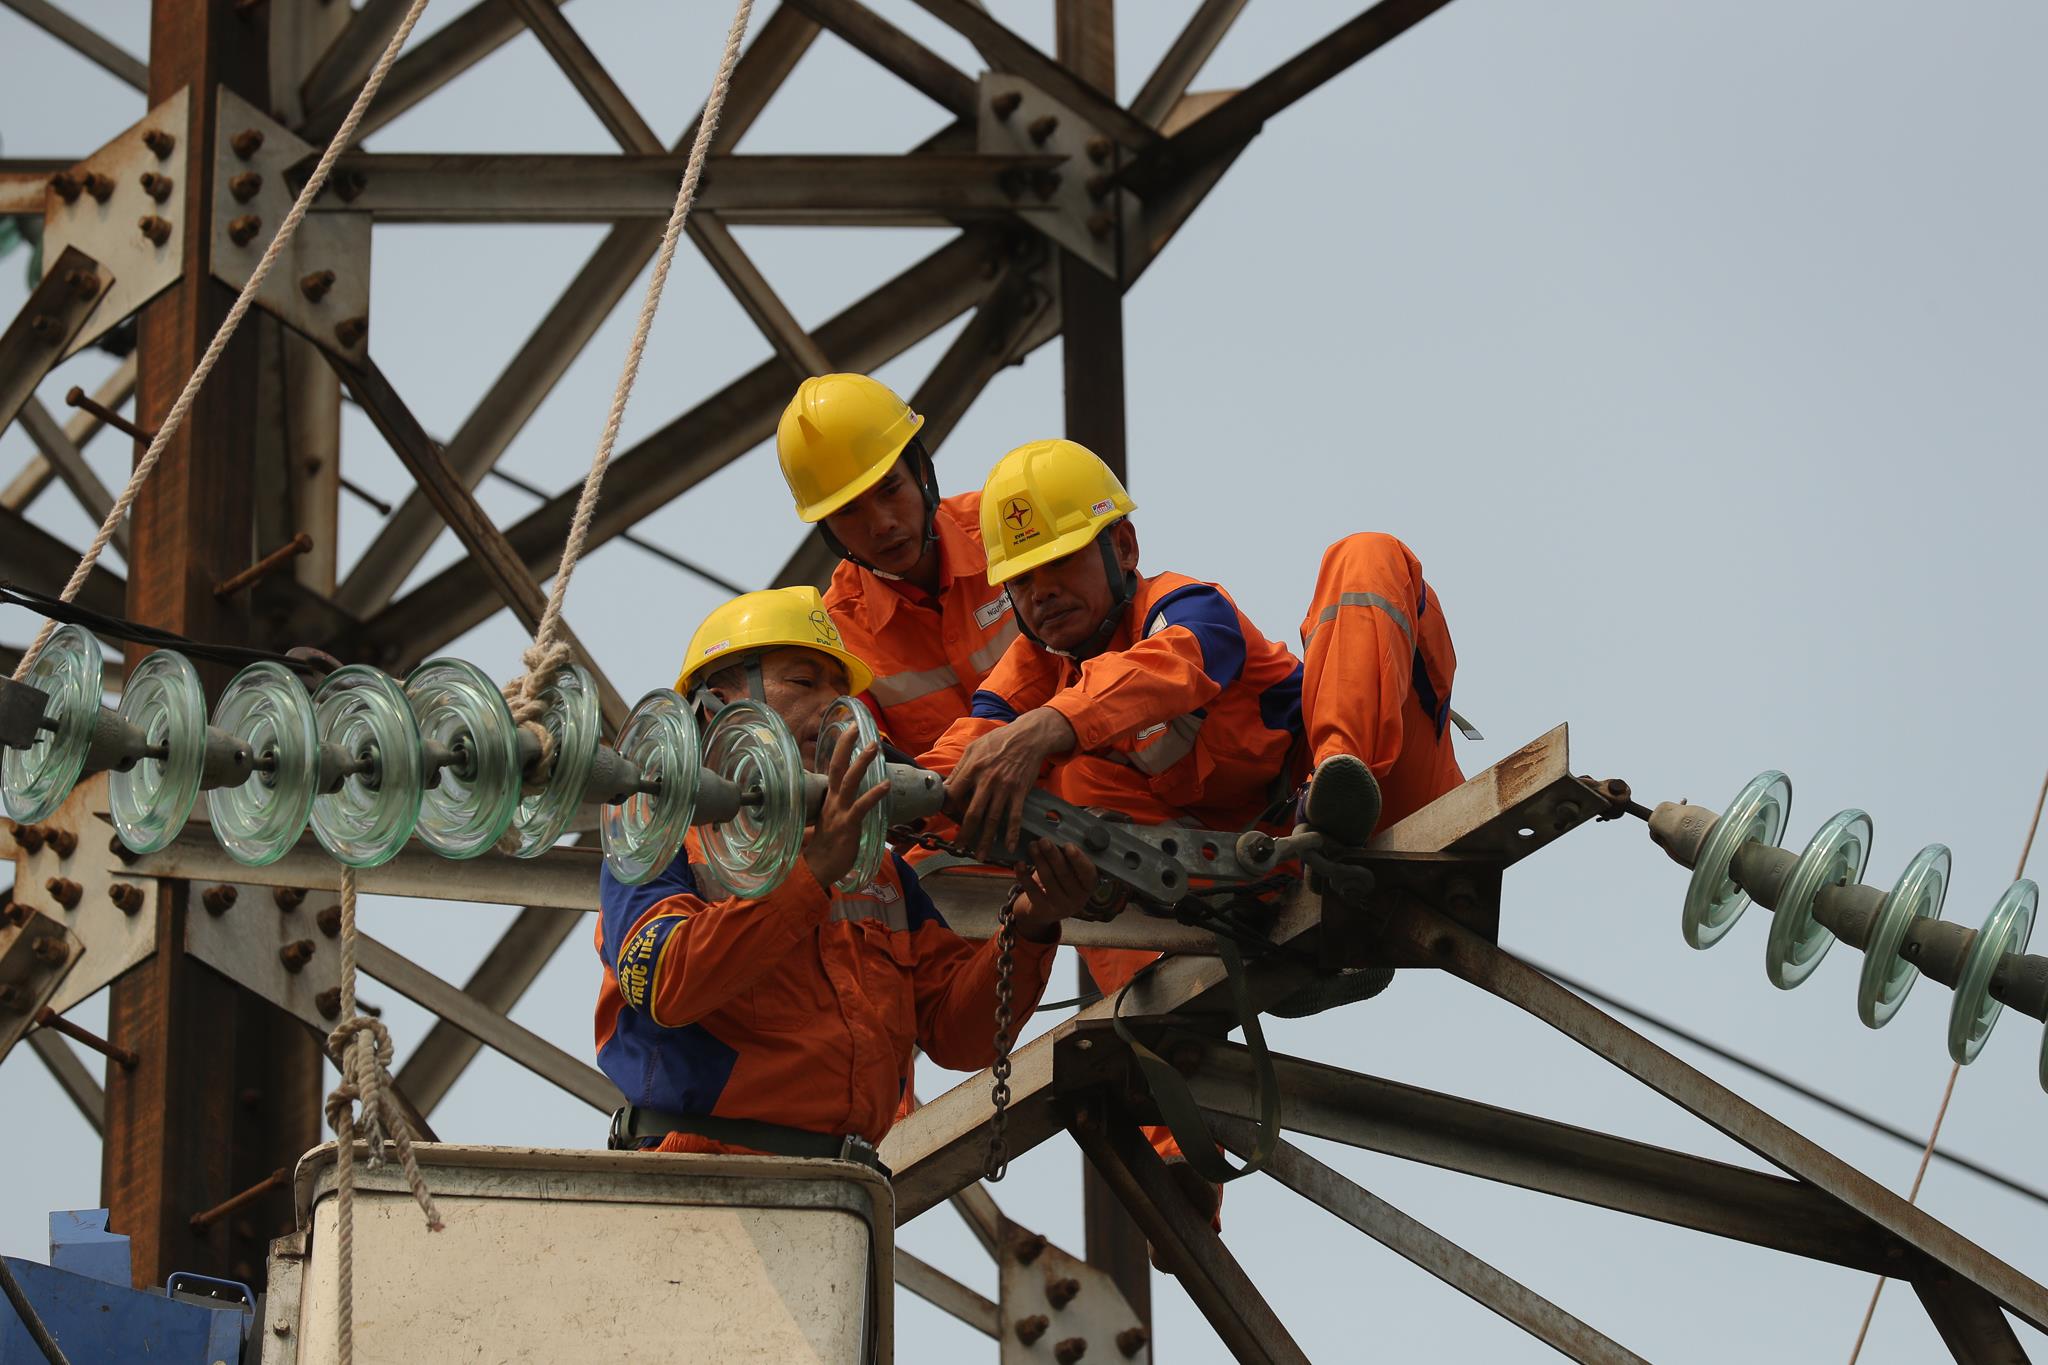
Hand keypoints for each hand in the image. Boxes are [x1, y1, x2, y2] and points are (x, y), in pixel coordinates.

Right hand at [801, 726, 888, 888]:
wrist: (817, 870)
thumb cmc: (827, 848)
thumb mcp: (834, 822)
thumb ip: (842, 808)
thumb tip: (855, 799)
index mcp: (830, 800)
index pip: (834, 768)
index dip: (841, 748)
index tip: (849, 729)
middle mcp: (833, 802)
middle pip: (836, 767)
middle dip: (846, 746)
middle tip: (856, 726)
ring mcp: (839, 813)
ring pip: (849, 782)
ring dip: (861, 763)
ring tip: (873, 747)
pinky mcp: (848, 826)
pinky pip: (861, 806)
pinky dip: (874, 794)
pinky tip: (885, 784)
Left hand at [949, 707, 1075, 856]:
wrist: (1028, 737)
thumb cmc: (998, 741)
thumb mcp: (974, 748)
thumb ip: (960, 768)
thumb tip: (946, 786)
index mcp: (973, 769)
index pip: (954, 793)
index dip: (947, 807)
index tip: (945, 816)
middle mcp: (987, 781)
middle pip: (972, 814)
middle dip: (964, 834)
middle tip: (958, 848)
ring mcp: (1004, 789)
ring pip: (992, 820)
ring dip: (985, 840)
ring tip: (979, 856)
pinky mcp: (1019, 793)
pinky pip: (1014, 817)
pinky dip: (1012, 834)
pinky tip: (1010, 847)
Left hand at [1011, 838, 1099, 942]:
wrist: (1046, 910)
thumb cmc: (1061, 882)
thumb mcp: (1071, 872)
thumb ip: (1069, 858)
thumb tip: (1058, 835)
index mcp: (1089, 886)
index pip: (1087, 872)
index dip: (1078, 859)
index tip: (1068, 845)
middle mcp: (1078, 899)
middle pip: (1064, 874)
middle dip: (1052, 855)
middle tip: (1043, 840)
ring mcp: (1061, 906)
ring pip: (1048, 880)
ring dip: (1039, 860)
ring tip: (1032, 846)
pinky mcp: (1044, 910)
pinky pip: (1033, 890)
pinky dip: (1024, 876)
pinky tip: (1020, 863)